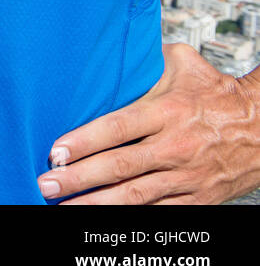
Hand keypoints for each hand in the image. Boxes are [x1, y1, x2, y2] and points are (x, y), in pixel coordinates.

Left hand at [39, 43, 259, 203]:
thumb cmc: (218, 94)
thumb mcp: (183, 65)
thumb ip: (144, 60)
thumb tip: (107, 46)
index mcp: (168, 111)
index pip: (117, 128)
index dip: (84, 142)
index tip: (55, 152)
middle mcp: (176, 146)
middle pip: (119, 166)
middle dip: (79, 178)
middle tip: (46, 184)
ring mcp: (187, 176)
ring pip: (135, 196)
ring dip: (96, 204)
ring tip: (63, 207)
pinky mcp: (199, 199)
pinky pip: (159, 212)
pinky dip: (131, 218)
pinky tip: (102, 220)